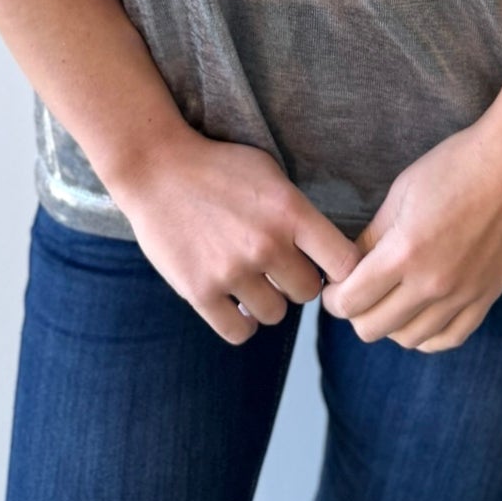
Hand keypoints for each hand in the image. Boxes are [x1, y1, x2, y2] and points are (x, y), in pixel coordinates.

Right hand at [113, 124, 364, 345]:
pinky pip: (240, 332)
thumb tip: (328, 251)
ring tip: (250, 279)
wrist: (157, 168)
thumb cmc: (218, 168)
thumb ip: (299, 211)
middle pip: (308, 293)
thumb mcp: (270, 173)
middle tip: (277, 268)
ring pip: (275, 315)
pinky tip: (233, 301)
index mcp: (290, 211)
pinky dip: (239, 321)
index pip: (344, 263)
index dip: (343, 272)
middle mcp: (267, 244)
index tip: (329, 270)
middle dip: (296, 282)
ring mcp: (233, 271)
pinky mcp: (200, 292)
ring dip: (266, 302)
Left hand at [319, 115, 501, 352]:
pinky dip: (426, 335)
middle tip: (356, 291)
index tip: (334, 287)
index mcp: (405, 252)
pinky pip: (448, 339)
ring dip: (389, 324)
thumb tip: (350, 266)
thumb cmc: (456, 166)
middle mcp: (433, 283)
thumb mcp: (401, 192)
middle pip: (373, 329)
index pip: (351, 302)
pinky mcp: (486, 298)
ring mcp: (463, 295)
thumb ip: (373, 236)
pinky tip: (419, 315)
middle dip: (355, 313)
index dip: (333, 299)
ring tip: (388, 299)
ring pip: (408, 339)